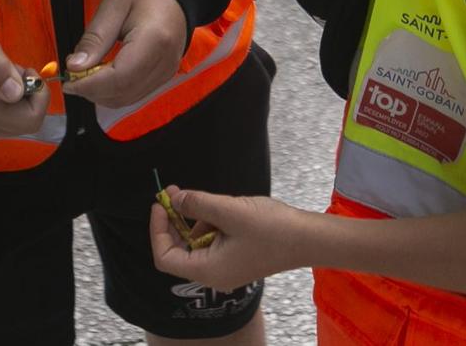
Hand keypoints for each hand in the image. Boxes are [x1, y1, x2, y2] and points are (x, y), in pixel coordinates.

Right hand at [0, 9, 50, 137]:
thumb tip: (16, 93)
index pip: (31, 119)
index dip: (36, 93)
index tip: (22, 68)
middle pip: (24, 124)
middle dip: (27, 96)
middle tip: (10, 69)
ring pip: (14, 124)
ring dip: (16, 99)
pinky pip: (0, 121)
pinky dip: (4, 103)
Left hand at [60, 0, 187, 108]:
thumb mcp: (112, 6)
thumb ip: (94, 39)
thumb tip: (74, 67)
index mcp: (154, 40)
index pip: (119, 78)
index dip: (90, 86)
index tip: (68, 82)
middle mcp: (165, 62)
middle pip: (123, 93)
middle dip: (92, 91)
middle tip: (72, 77)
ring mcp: (167, 71)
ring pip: (127, 99)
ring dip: (101, 94)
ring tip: (85, 75)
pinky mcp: (163, 75)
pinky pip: (134, 93)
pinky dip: (114, 91)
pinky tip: (102, 76)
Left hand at [149, 187, 303, 293]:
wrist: (307, 238)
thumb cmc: (271, 228)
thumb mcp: (229, 211)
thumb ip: (198, 205)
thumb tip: (173, 199)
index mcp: (207, 270)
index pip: (165, 257)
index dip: (157, 230)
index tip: (161, 204)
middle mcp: (213, 274)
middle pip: (180, 249)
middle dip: (176, 220)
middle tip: (177, 192)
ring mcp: (226, 267)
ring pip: (198, 241)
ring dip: (200, 218)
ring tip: (222, 203)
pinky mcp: (237, 258)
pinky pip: (214, 240)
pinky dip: (215, 223)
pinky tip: (231, 210)